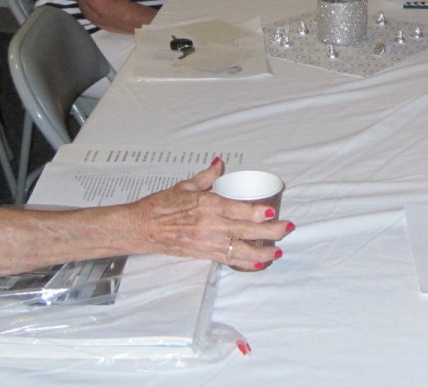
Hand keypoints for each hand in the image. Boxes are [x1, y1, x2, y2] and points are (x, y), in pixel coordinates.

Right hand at [129, 160, 291, 267]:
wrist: (141, 228)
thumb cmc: (160, 206)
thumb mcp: (184, 186)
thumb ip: (206, 177)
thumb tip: (219, 163)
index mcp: (206, 206)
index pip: (236, 210)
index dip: (255, 212)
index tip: (270, 211)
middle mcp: (209, 226)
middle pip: (245, 230)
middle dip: (269, 232)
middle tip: (286, 229)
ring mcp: (207, 242)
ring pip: (240, 249)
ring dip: (261, 252)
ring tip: (278, 252)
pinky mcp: (202, 254)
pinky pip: (228, 260)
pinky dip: (245, 263)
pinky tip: (258, 263)